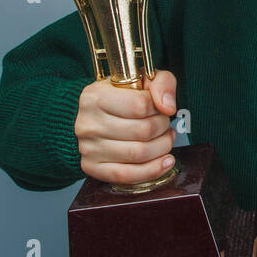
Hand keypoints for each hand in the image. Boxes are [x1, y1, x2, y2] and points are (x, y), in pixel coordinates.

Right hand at [74, 70, 178, 185]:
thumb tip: (168, 107)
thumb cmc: (121, 99)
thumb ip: (162, 83)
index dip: (158, 108)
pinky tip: (164, 161)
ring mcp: (88, 147)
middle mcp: (88, 122)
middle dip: (163, 128)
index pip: (140, 105)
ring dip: (162, 148)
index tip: (159, 109)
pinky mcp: (92, 167)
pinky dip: (153, 170)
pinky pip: (128, 175)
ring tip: (164, 139)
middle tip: (164, 125)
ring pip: (139, 154)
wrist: (96, 117)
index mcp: (95, 96)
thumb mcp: (143, 80)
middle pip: (143, 131)